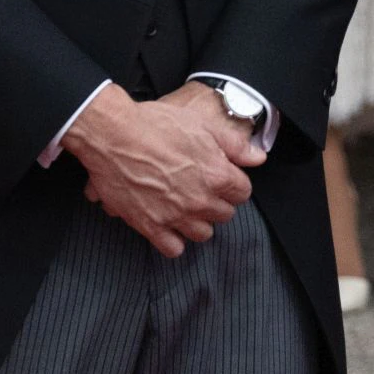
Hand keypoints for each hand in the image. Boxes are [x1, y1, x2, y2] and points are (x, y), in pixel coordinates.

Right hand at [59, 83, 258, 256]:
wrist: (114, 135)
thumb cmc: (157, 124)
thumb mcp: (202, 125)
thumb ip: (235, 146)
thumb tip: (258, 158)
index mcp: (217, 175)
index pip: (242, 192)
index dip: (233, 182)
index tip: (222, 176)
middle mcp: (200, 201)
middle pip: (224, 214)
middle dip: (217, 201)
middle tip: (202, 187)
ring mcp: (175, 217)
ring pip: (203, 234)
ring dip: (198, 222)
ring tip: (186, 205)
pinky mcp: (150, 226)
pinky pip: (173, 248)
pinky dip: (173, 240)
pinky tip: (169, 223)